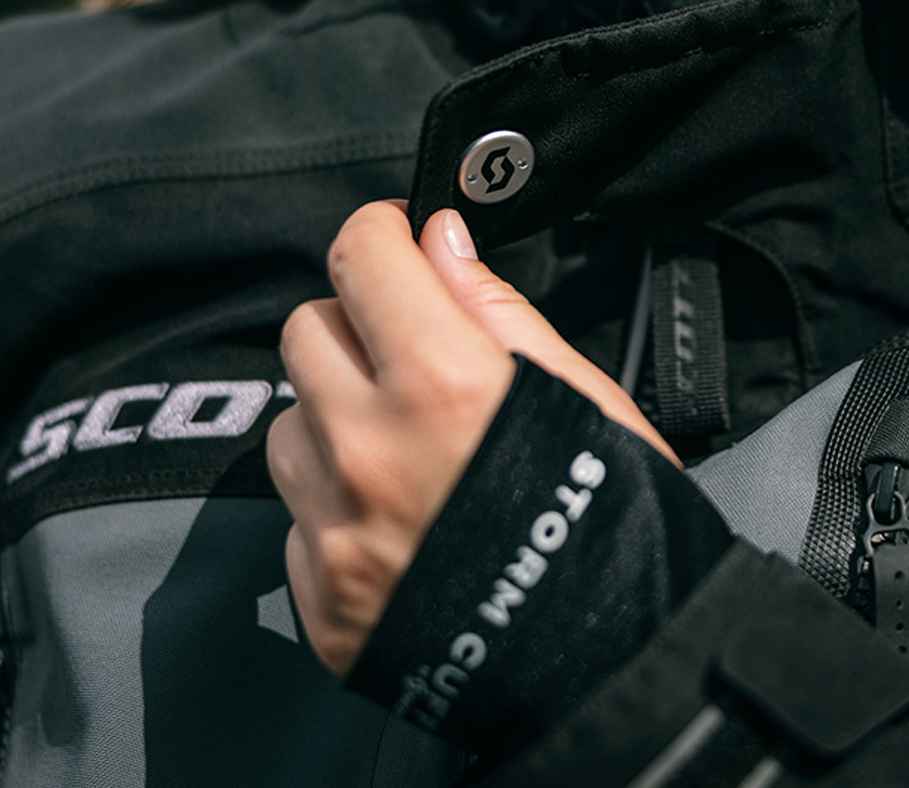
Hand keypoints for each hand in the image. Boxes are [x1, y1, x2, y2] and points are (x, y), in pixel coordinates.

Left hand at [267, 201, 676, 673]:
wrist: (615, 675)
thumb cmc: (620, 529)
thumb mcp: (583, 398)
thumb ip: (496, 311)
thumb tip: (440, 239)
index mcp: (443, 387)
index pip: (360, 259)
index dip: (381, 232)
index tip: (399, 240)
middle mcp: (370, 454)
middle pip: (305, 331)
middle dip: (355, 322)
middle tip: (411, 349)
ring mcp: (336, 534)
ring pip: (288, 424)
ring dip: (334, 416)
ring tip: (410, 450)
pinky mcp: (321, 601)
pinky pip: (296, 517)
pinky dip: (335, 504)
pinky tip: (401, 521)